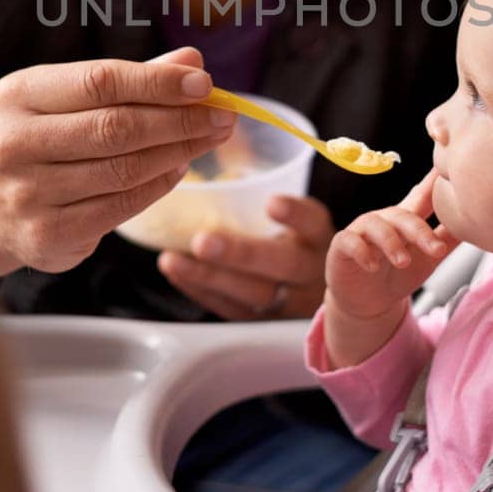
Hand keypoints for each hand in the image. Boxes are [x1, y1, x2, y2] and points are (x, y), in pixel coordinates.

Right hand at [0, 48, 237, 279]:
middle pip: (115, 127)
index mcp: (18, 95)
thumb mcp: (71, 98)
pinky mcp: (47, 235)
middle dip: (180, 120)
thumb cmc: (45, 137)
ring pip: (123, 170)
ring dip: (178, 152)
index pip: (100, 81)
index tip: (205, 83)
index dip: (157, 82)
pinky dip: (158, 186)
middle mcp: (14, 144)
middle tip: (223, 116)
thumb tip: (192, 60)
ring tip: (209, 138)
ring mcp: (27, 194)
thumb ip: (131, 80)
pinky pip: (120, 207)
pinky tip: (179, 168)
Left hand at [156, 194, 333, 319]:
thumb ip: (261, 200)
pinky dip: (200, 291)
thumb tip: (219, 168)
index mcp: (319, 236)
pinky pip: (233, 311)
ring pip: (253, 295)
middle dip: (240, 254)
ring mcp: (290, 303)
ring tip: (172, 259)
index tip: (272, 203)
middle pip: (281, 265)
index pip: (313, 223)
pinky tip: (175, 272)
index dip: (295, 215)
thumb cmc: (289, 238)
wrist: (308, 288)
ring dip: (208, 277)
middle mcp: (312, 272)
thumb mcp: (289, 216)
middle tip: (202, 241)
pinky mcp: (265, 323)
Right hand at [326, 168, 458, 320]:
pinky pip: (351, 242)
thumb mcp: (428, 258)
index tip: (447, 162)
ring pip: (377, 226)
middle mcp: (384, 219)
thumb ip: (448, 239)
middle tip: (436, 251)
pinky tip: (373, 265)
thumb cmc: (399, 275)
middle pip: (403, 215)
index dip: (434, 179)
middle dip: (420, 232)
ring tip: (404, 261)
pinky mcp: (343, 246)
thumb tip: (479, 221)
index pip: (423, 195)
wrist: (369, 304)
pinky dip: (363, 252)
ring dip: (392, 243)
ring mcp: (362, 231)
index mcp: (406, 219)